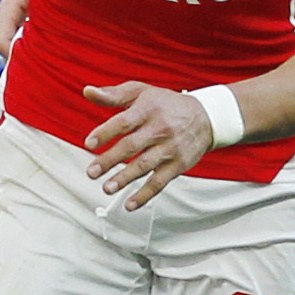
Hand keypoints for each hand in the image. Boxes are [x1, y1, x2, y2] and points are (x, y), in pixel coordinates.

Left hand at [81, 82, 212, 209]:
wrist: (206, 116)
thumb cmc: (167, 104)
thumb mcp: (141, 92)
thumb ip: (113, 94)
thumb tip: (88, 91)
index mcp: (147, 110)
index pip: (124, 122)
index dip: (105, 132)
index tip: (89, 143)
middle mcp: (159, 129)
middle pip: (132, 146)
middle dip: (110, 160)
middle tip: (92, 172)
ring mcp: (170, 148)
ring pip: (145, 165)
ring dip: (125, 178)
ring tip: (107, 187)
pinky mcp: (178, 165)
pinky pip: (160, 182)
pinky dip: (145, 195)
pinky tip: (130, 203)